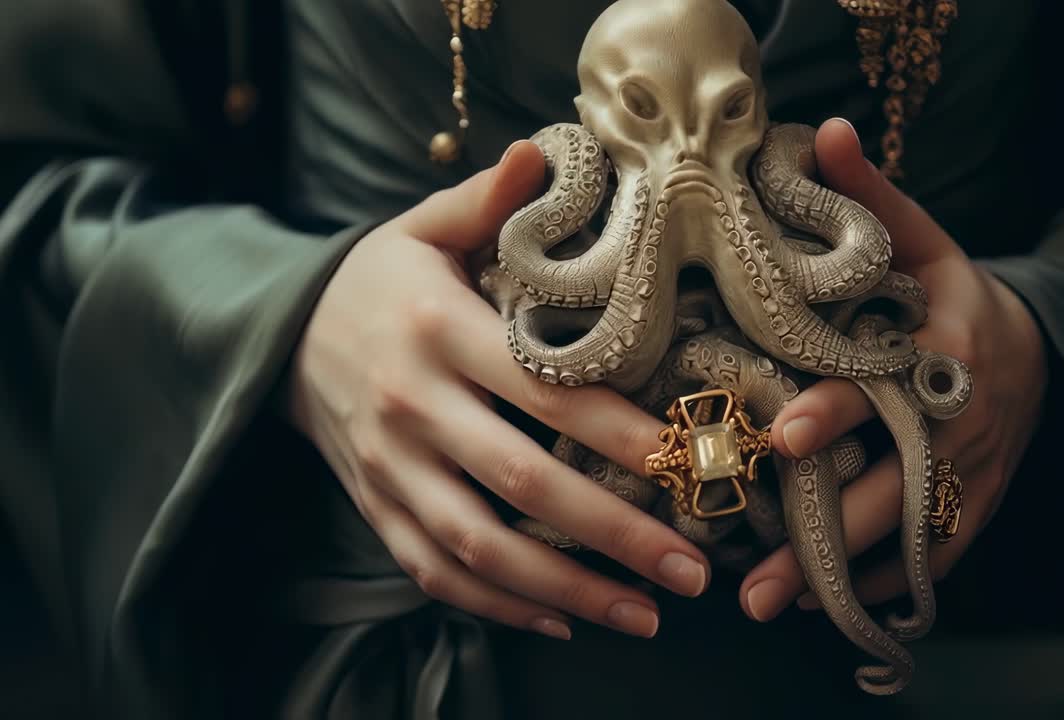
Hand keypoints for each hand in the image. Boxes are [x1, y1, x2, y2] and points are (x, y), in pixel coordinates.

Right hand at [288, 142, 710, 640]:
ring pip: (481, 547)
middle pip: (524, 484)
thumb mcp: (425, 227)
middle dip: (616, 533)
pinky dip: (499, 605)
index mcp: (439, 331)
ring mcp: (390, 469)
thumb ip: (487, 200)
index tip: (691, 461)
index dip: (622, 434)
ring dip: (568, 590)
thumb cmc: (379, 280)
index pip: (547, 392)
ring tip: (645, 615)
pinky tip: (564, 618)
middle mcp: (412, 407)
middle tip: (694, 568)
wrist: (280, 338)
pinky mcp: (377, 508)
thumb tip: (542, 151)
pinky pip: (437, 571)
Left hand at [739, 119, 1047, 620]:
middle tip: (754, 582)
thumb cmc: (956, 293)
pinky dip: (884, 580)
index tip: (784, 435)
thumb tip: (821, 131)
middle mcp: (959, 423)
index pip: (885, 386)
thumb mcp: (923, 238)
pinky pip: (933, 556)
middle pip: (890, 486)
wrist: (1034, 350)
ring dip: (841, 576)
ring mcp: (972, 474)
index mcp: (942, 353)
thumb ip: (872, 195)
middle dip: (822, 534)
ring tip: (773, 604)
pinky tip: (825, 602)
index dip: (838, 411)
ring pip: (906, 537)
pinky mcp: (976, 507)